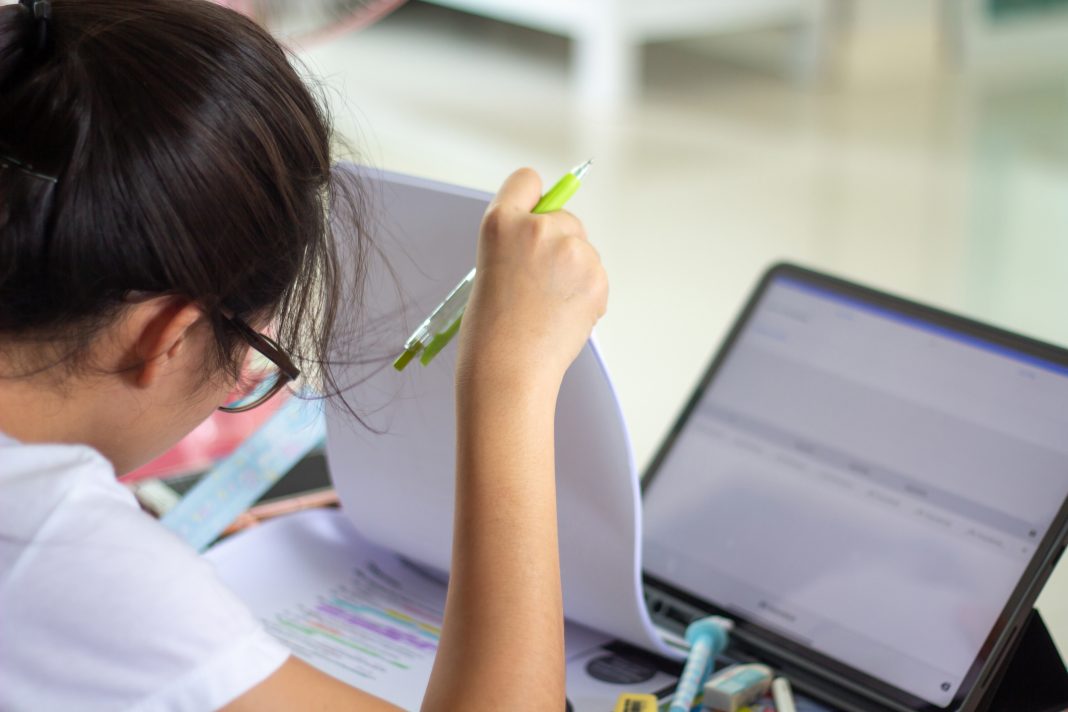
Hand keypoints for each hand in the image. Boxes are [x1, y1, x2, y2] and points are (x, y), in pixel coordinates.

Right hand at [456, 168, 607, 395]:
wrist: (508, 370)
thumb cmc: (491, 330)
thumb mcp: (491, 268)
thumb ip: (518, 242)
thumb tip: (554, 232)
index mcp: (500, 223)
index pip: (526, 180)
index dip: (531, 201)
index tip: (535, 214)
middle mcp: (538, 228)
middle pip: (564, 217)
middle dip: (558, 242)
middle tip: (536, 284)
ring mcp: (571, 251)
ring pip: (583, 249)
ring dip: (573, 272)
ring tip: (546, 307)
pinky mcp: (596, 276)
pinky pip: (596, 275)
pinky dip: (586, 294)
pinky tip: (562, 316)